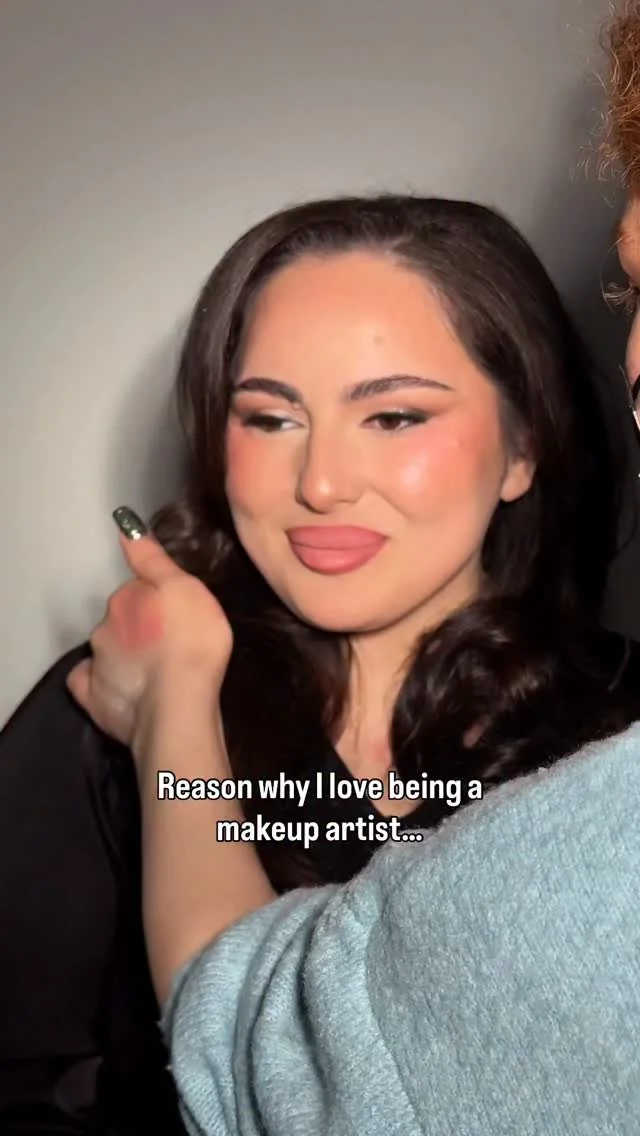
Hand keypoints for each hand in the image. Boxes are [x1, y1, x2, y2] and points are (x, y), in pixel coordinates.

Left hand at [66, 508, 232, 746]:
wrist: (178, 704)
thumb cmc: (190, 641)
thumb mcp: (185, 587)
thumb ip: (153, 558)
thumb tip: (125, 528)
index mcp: (125, 599)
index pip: (136, 590)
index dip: (157, 601)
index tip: (176, 615)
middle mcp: (103, 627)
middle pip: (120, 621)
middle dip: (138, 629)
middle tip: (169, 644)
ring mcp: (96, 664)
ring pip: (107, 651)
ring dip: (124, 656)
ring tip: (154, 672)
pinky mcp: (94, 699)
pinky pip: (89, 684)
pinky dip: (99, 683)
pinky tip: (118, 688)